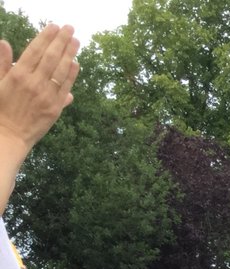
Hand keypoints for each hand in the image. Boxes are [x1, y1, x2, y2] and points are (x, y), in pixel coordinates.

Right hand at [0, 25, 80, 151]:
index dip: (46, 37)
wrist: (10, 134)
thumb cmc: (2, 107)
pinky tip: (76, 63)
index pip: (34, 50)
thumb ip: (2, 63)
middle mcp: (33, 83)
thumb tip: (4, 43)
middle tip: (70, 28)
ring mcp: (46, 96)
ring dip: (70, 54)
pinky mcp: (55, 108)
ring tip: (76, 41)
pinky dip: (71, 75)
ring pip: (60, 70)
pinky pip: (65, 88)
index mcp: (17, 75)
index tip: (54, 27)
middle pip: (50, 57)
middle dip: (61, 41)